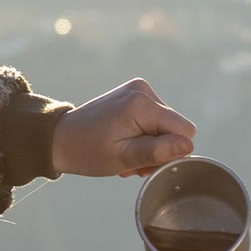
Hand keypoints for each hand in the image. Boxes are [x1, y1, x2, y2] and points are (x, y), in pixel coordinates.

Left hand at [51, 78, 195, 177]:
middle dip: (158, 150)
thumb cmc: (88, 151)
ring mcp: (140, 89)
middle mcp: (144, 90)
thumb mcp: (124, 158)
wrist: (62, 138)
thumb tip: (188, 146)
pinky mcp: (136, 94)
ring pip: (167, 126)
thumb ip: (157, 152)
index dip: (170, 151)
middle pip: (176, 128)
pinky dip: (144, 135)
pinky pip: (156, 120)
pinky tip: (126, 141)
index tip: (145, 161)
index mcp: (142, 104)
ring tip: (126, 152)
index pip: (185, 131)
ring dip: (150, 145)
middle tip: (132, 161)